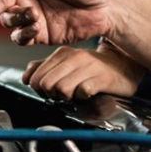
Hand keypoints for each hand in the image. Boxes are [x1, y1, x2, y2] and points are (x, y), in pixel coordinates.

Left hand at [22, 42, 144, 101]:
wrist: (124, 66)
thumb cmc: (93, 68)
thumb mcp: (67, 64)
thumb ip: (44, 68)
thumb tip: (26, 77)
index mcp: (62, 53)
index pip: (35, 77)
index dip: (39, 90)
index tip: (50, 91)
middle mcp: (74, 57)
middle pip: (46, 85)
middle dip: (51, 95)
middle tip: (64, 94)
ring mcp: (89, 67)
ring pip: (62, 89)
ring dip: (67, 97)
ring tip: (76, 93)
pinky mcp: (102, 78)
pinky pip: (82, 92)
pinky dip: (83, 98)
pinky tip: (88, 93)